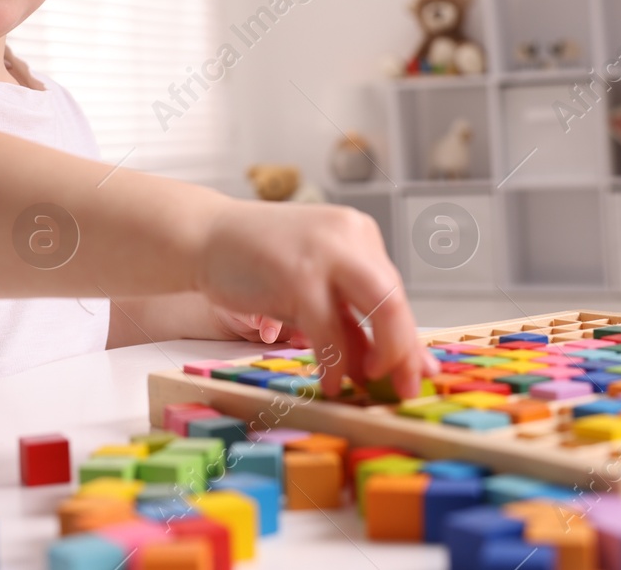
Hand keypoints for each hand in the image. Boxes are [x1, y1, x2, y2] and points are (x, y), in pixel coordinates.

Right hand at [196, 199, 438, 399]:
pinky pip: (331, 331)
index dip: (407, 336)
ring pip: (379, 310)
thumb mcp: (311, 287)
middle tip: (405, 387)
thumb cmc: (257, 264)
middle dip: (405, 350)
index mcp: (357, 233)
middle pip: (396, 298)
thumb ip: (346, 320)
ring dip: (378, 358)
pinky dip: (335, 364)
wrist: (204, 236)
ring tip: (364, 387)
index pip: (393, 290)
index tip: (416, 370)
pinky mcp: (299, 275)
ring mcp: (326, 252)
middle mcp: (349, 235)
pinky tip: (330, 382)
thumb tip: (383, 365)